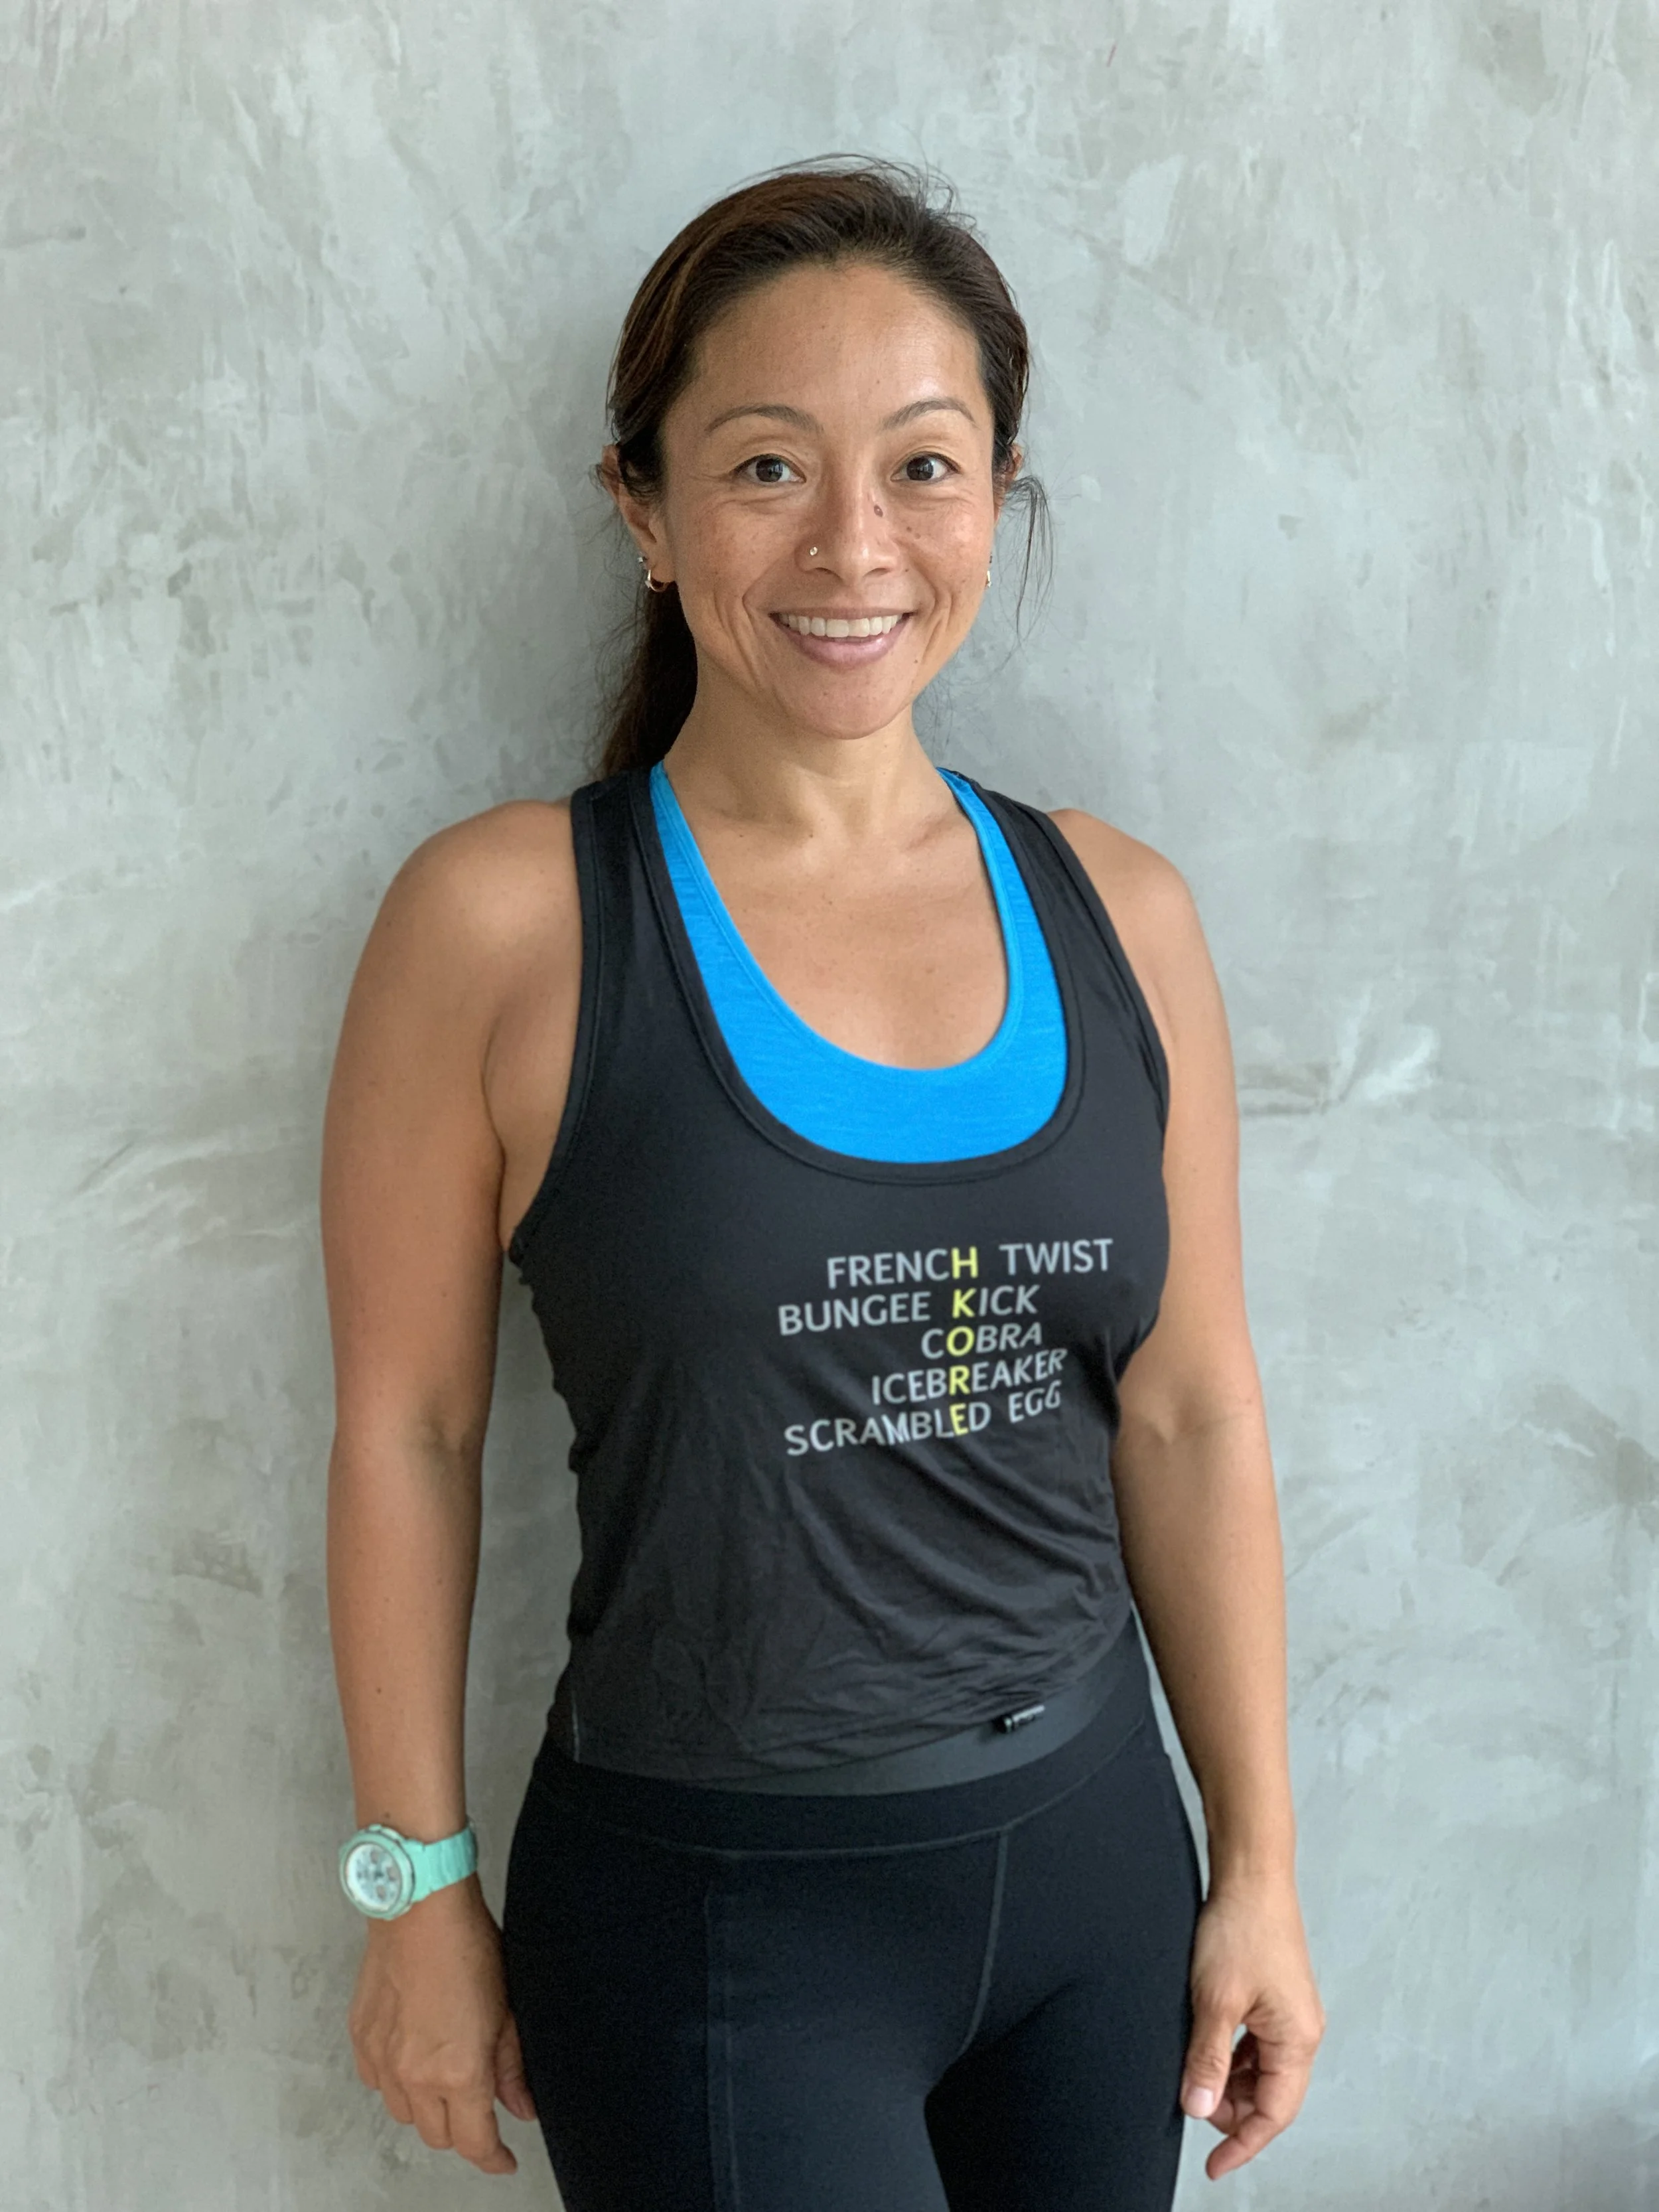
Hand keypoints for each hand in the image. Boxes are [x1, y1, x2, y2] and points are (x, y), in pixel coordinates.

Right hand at [347, 1877, 537, 2174]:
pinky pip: (377, 2084)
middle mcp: (415, 2075)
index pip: (475, 2142)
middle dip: (463, 2130)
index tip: (504, 2159)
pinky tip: (414, 2058)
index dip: (494, 2158)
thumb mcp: (507, 2008)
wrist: (420, 1905)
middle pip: (438, 2136)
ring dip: (428, 2107)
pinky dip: (396, 2083)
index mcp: (458, 2071)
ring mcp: (383, 2059)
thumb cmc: (467, 1944)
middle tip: (480, 2108)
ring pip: (405, 2114)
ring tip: (447, 2076)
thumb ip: (512, 2067)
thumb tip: (522, 2107)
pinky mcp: (361, 2039)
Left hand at [1179, 1875, 1324, 2178]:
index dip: (1242, 2143)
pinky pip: (1256, 2045)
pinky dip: (1231, 2055)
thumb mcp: (1215, 2000)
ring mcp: (1290, 2014)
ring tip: (1192, 2068)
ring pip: (1259, 2070)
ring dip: (1228, 2080)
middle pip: (1268, 2095)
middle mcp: (1301, 2031)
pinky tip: (1206, 2044)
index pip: (1274, 2114)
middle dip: (1229, 2107)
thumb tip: (1199, 2110)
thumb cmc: (1240, 1927)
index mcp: (1297, 2038)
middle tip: (1189, 2096)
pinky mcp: (1275, 1998)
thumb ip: (1207, 2059)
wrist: (1251, 1873)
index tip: (1214, 2165)